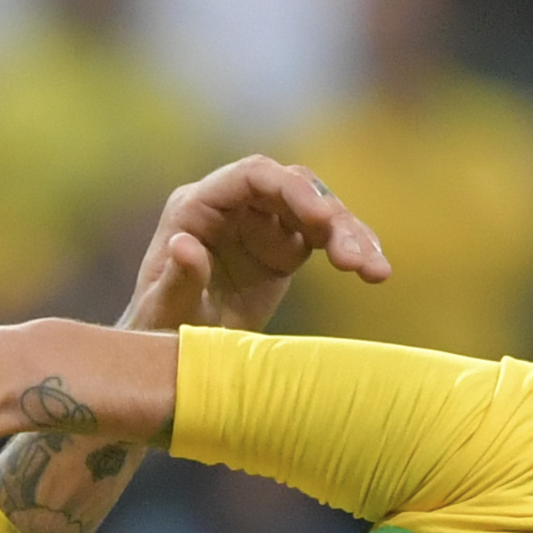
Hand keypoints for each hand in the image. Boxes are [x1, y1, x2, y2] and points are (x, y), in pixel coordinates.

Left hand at [120, 155, 390, 333]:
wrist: (168, 357)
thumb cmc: (156, 330)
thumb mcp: (163, 312)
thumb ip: (177, 279)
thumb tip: (184, 244)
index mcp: (197, 205)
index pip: (252, 176)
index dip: (291, 189)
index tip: (323, 219)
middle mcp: (232, 206)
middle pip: (293, 188)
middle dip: (330, 217)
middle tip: (353, 259)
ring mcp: (260, 225)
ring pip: (317, 211)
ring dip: (350, 236)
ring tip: (375, 272)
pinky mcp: (282, 249)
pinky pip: (325, 239)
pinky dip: (352, 251)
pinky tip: (376, 271)